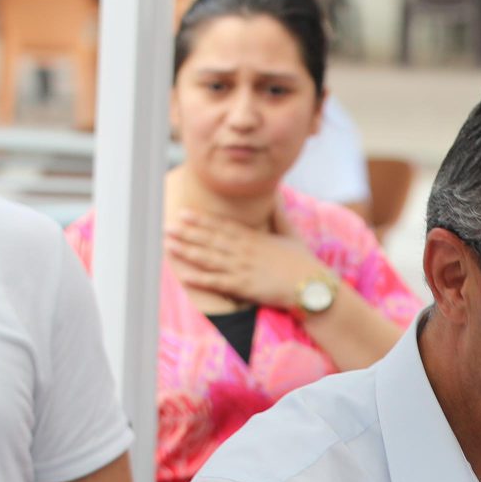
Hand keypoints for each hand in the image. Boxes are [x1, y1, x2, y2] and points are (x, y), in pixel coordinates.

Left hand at [167, 210, 326, 310]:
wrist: (313, 285)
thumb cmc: (304, 262)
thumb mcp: (291, 233)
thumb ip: (280, 215)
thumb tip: (276, 195)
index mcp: (254, 238)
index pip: (223, 227)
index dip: (202, 220)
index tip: (185, 213)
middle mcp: (245, 250)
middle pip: (211, 239)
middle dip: (188, 232)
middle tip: (167, 225)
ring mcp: (243, 268)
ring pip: (209, 257)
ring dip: (187, 250)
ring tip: (169, 244)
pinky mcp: (245, 286)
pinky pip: (218, 282)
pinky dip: (200, 279)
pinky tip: (184, 274)